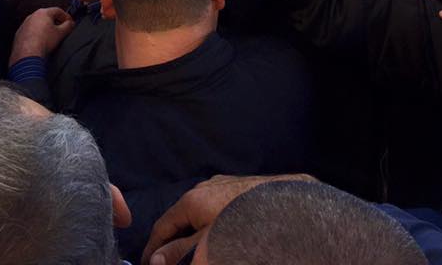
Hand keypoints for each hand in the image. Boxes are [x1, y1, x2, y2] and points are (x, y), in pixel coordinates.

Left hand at [9, 7, 74, 64]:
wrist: (28, 54)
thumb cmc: (44, 42)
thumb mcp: (61, 33)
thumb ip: (68, 25)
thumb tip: (70, 23)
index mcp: (43, 13)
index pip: (58, 11)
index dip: (66, 16)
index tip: (69, 23)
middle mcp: (32, 16)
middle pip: (47, 16)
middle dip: (55, 22)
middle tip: (61, 29)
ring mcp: (24, 25)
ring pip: (38, 24)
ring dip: (45, 28)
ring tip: (50, 37)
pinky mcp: (19, 34)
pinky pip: (30, 31)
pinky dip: (36, 34)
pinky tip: (40, 42)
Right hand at [142, 174, 313, 264]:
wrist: (288, 203)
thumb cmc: (245, 224)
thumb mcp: (210, 243)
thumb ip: (181, 252)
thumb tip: (155, 261)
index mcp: (192, 199)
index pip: (162, 226)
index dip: (153, 250)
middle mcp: (204, 187)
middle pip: (179, 219)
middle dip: (172, 242)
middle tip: (170, 264)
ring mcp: (222, 185)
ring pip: (197, 214)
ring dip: (191, 234)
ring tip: (191, 254)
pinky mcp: (237, 188)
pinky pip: (213, 208)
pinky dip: (207, 225)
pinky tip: (216, 236)